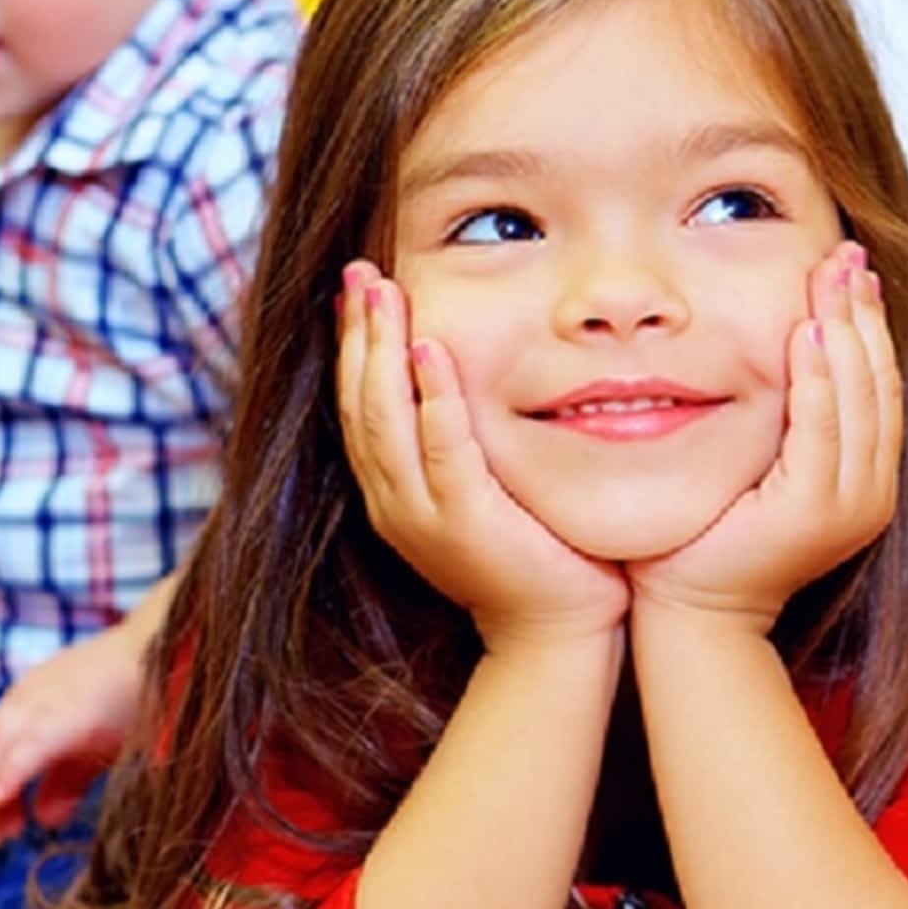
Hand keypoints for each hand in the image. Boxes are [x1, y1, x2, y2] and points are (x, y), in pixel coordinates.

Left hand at [0, 624, 144, 846]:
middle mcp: (30, 696)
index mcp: (32, 702)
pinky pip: (34, 742)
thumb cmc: (133, 697)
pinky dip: (13, 769)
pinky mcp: (70, 709)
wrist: (171, 651)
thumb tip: (44, 821)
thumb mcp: (93, 746)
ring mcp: (46, 697)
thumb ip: (66, 782)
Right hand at [339, 261, 627, 646]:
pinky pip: (440, 448)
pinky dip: (431, 398)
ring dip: (381, 349)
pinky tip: (430, 349)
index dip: (351, 347)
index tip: (353, 292)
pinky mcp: (464, 522)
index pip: (356, 407)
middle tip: (358, 272)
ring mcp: (420, 515)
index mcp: (389, 493)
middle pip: (358, 403)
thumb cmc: (534, 555)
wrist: (557, 635)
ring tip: (383, 292)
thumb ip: (462, 440)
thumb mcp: (482, 490)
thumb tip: (460, 375)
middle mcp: (390, 501)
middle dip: (356, 333)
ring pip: (384, 419)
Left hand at [631, 242, 898, 630]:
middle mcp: (867, 489)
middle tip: (846, 254)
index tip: (848, 271)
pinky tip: (805, 335)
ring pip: (858, 398)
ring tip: (832, 278)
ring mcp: (848, 502)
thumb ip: (773, 423)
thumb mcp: (750, 468)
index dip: (864, 325)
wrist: (692, 612)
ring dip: (845, 332)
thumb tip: (768, 354)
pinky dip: (816, 378)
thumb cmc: (704, 540)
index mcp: (858, 477)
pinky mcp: (814, 510)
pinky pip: (821, 429)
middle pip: (875, 381)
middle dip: (862, 314)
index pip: (872, 385)